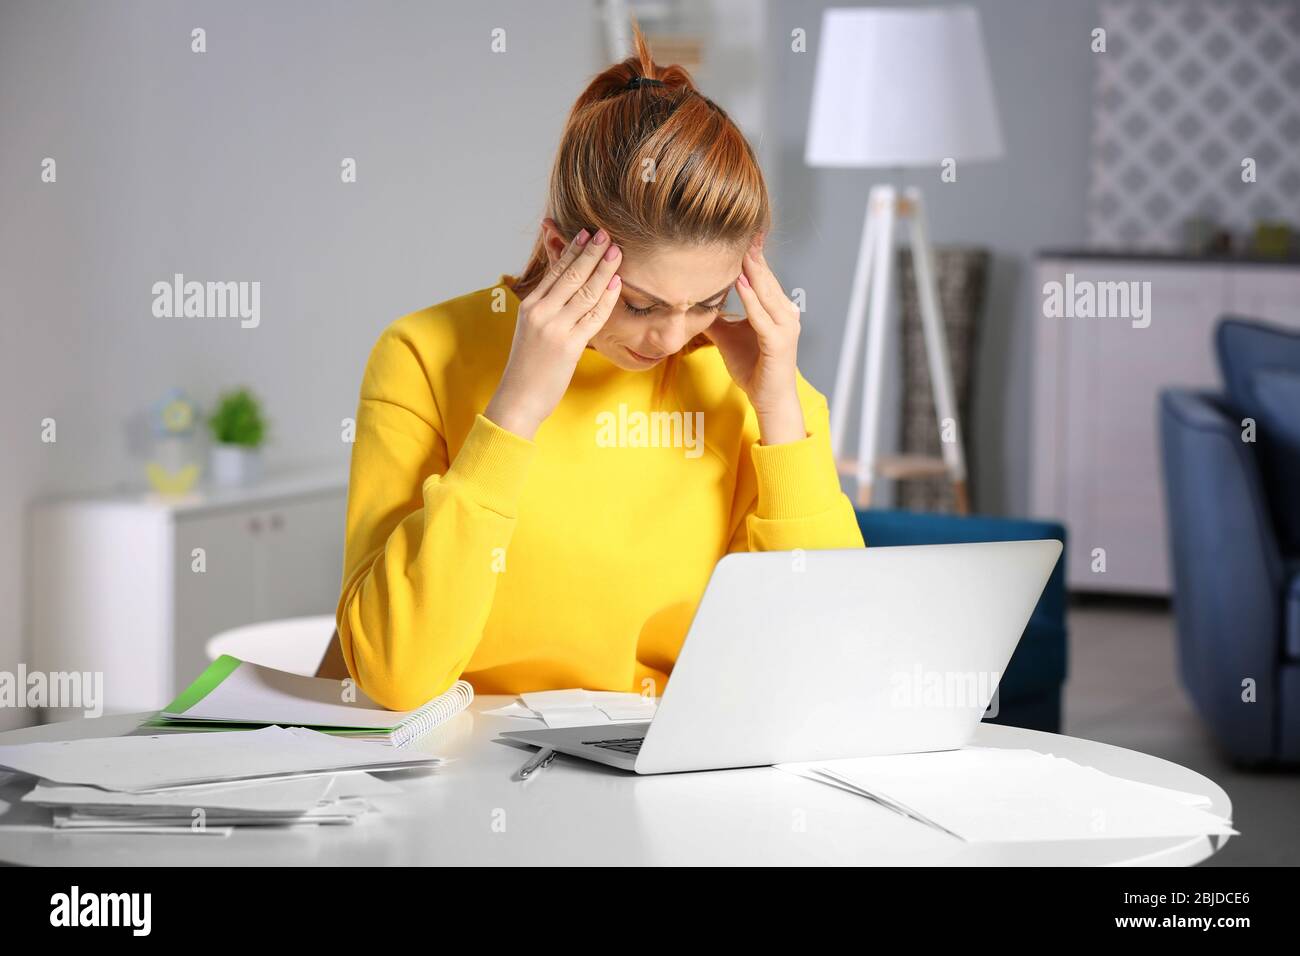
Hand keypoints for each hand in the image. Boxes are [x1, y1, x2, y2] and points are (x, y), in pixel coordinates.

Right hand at [485, 223, 622, 439]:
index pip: (555, 270)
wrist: (518, 398)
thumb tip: (563, 289)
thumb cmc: (527, 367)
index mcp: (529, 305)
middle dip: (592, 253)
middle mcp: (541, 312)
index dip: (573, 250)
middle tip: (607, 235)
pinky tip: (616, 284)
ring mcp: (555, 328)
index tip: (587, 234)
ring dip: (603, 269)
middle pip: (572, 275)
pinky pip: (594, 316)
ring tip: (617, 253)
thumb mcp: (530, 330)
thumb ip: (545, 308)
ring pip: (585, 291)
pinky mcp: (569, 345)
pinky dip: (607, 298)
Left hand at [702, 235, 805, 443]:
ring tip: (739, 249)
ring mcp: (785, 327)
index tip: (740, 234)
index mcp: (777, 310)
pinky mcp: (779, 343)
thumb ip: (716, 319)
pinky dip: (751, 299)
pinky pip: (762, 316)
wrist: (769, 400)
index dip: (752, 256)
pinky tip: (740, 282)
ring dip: (752, 271)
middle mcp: (786, 314)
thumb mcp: (728, 338)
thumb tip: (693, 304)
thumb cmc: (753, 368)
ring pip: (766, 293)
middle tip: (742, 229)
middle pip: (766, 279)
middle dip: (753, 255)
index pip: (763, 277)